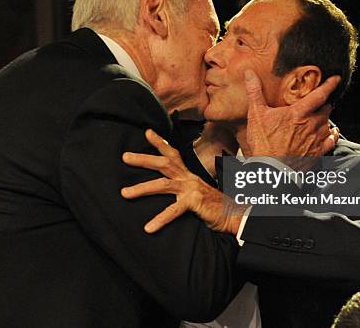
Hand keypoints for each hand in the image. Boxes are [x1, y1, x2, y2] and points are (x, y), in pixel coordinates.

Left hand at [121, 129, 245, 234]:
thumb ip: (181, 189)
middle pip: (164, 163)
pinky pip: (173, 211)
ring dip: (141, 188)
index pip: (173, 154)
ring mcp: (191, 189)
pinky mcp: (194, 202)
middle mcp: (189, 178)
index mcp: (188, 175)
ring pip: (163, 185)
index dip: (160, 143)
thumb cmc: (214, 206)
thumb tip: (165, 189)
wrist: (234, 215)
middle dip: (143, 159)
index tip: (147, 132)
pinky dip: (160, 220)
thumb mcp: (195, 193)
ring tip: (125, 193)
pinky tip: (148, 228)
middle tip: (125, 157)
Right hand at [244, 70, 339, 169]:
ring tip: (321, 116)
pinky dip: (332, 135)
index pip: (320, 95)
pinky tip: (331, 133)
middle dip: (324, 104)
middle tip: (320, 101)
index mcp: (298, 113)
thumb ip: (255, 92)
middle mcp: (311, 125)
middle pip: (326, 109)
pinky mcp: (317, 153)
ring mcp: (316, 140)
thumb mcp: (256, 115)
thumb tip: (250, 73)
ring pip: (328, 124)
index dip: (329, 85)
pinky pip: (331, 141)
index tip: (336, 78)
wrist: (271, 170)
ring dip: (325, 119)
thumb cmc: (263, 143)